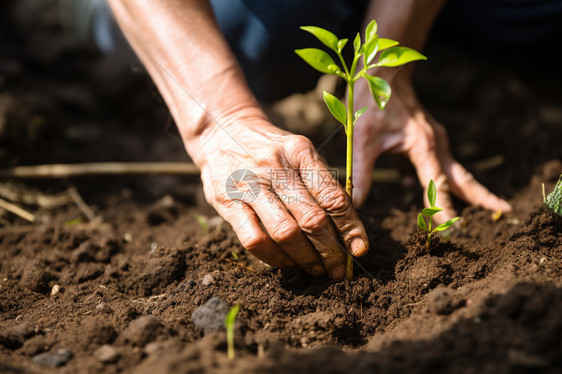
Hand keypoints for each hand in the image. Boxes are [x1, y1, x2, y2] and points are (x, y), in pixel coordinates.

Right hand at [196, 118, 368, 279]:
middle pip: (312, 219)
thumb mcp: (299, 152)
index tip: (360, 249)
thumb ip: (321, 182)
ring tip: (316, 269)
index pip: (333, 196)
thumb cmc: (271, 150)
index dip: (351, 227)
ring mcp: (249, 185)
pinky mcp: (227, 203)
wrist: (221, 131)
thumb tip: (348, 224)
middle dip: (331, 251)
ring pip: (285, 233)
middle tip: (339, 269)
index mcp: (300, 152)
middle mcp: (275, 167)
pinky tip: (285, 262)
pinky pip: (254, 239)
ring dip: (305, 259)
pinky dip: (274, 258)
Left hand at [352, 72, 511, 220]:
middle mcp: (436, 143)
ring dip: (465, 191)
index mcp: (423, 145)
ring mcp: (435, 140)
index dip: (445, 206)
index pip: (438, 182)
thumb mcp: (362, 141)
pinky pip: (438, 164)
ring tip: (484, 207)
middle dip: (482, 196)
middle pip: (462, 176)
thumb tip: (355, 203)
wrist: (382, 73)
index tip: (453, 226)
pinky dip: (439, 180)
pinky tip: (421, 188)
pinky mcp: (428, 139)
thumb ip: (360, 173)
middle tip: (505, 210)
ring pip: (454, 171)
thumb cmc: (372, 103)